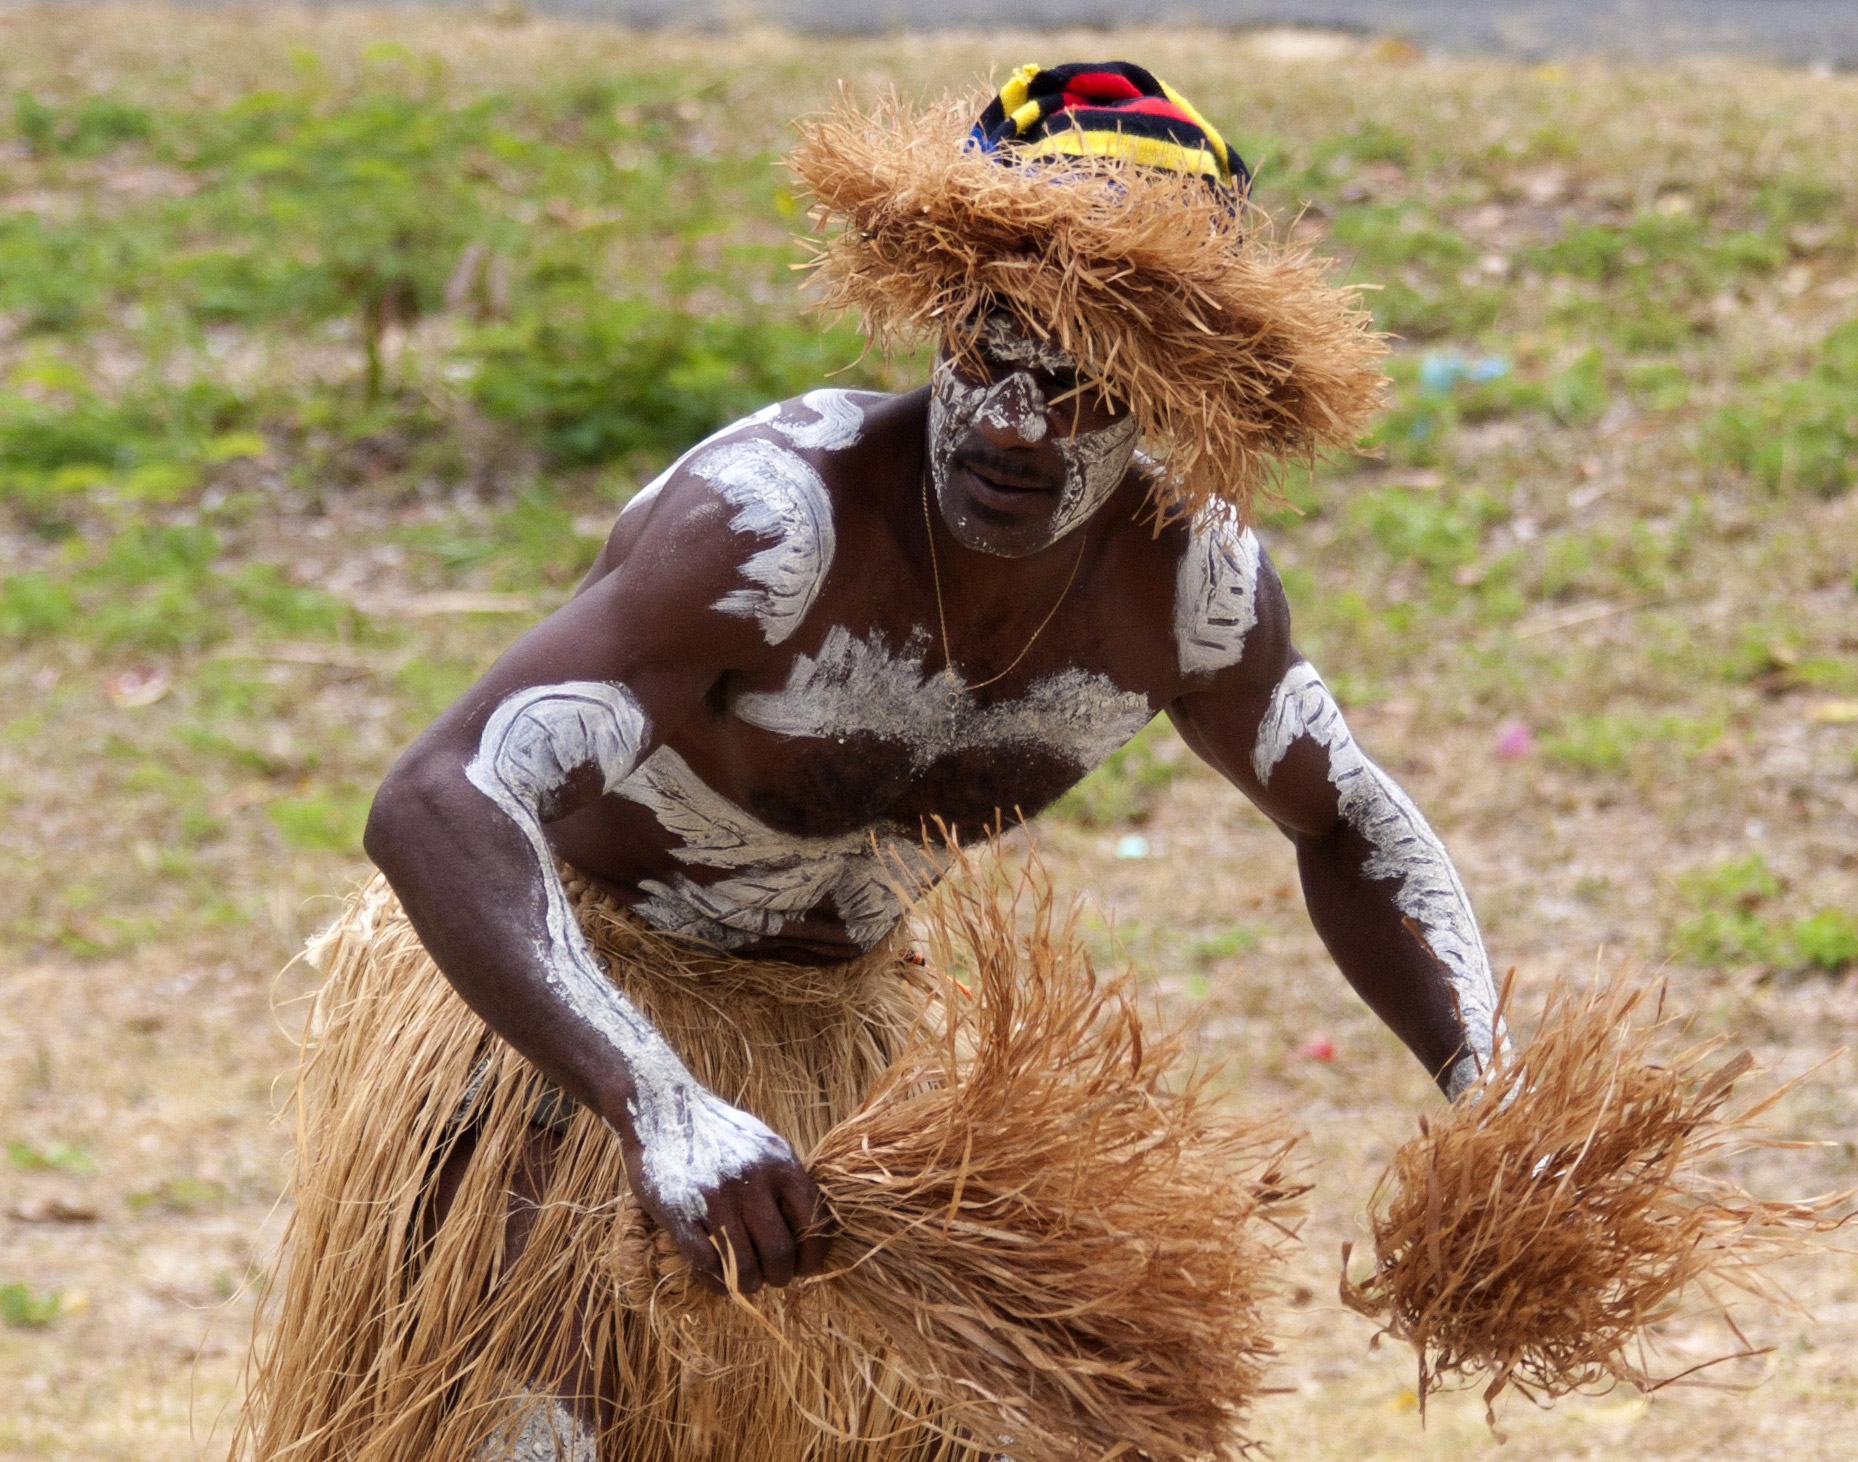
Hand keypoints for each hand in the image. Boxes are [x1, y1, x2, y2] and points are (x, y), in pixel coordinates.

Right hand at [619, 1091, 830, 1295]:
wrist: (663, 1109)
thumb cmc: (719, 1132)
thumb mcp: (763, 1144)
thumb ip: (785, 1181)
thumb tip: (808, 1228)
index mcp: (779, 1163)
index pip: (813, 1221)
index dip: (813, 1255)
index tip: (805, 1268)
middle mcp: (751, 1180)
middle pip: (779, 1251)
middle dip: (780, 1276)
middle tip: (773, 1278)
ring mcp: (714, 1197)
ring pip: (743, 1266)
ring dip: (748, 1284)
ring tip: (747, 1282)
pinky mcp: (679, 1213)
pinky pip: (706, 1264)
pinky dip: (717, 1282)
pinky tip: (719, 1280)